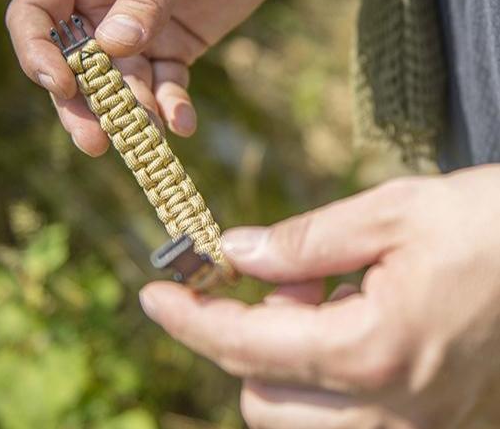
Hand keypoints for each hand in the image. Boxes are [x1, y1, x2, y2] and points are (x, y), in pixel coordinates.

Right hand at [6, 0, 370, 155]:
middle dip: (83, 104)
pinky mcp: (173, 46)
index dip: (38, 52)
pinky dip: (172, 107)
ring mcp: (138, 29)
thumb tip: (111, 48)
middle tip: (94, 142)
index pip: (37, 13)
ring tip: (150, 137)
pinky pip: (165, 85)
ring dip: (133, 114)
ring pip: (121, 84)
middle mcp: (101, 3)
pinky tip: (182, 123)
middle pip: (75, 63)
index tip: (61, 84)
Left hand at [140, 166, 499, 427]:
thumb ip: (302, 241)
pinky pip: (342, 418)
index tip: (152, 294)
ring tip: (326, 294)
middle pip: (262, 397)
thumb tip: (234, 253)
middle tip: (288, 277)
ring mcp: (418, 426)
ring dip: (283, 358)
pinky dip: (320, 374)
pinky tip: (351, 319)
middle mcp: (393, 410)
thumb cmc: (488, 222)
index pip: (245, 345)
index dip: (189, 319)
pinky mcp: (434, 422)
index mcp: (374, 350)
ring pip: (297, 418)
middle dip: (248, 334)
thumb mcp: (389, 212)